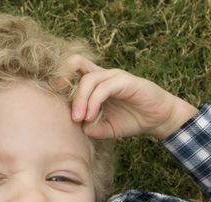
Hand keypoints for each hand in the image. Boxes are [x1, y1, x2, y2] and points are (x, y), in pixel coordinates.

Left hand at [66, 55, 197, 139]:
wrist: (157, 119)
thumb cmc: (130, 120)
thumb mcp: (104, 128)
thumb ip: (89, 127)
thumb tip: (77, 127)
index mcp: (94, 82)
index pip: (72, 69)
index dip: (60, 77)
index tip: (53, 98)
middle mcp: (102, 74)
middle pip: (75, 65)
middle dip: (65, 85)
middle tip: (64, 110)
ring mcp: (114, 76)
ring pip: (88, 79)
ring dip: (80, 101)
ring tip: (78, 119)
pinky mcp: (126, 81)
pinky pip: (104, 88)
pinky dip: (93, 102)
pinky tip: (91, 116)